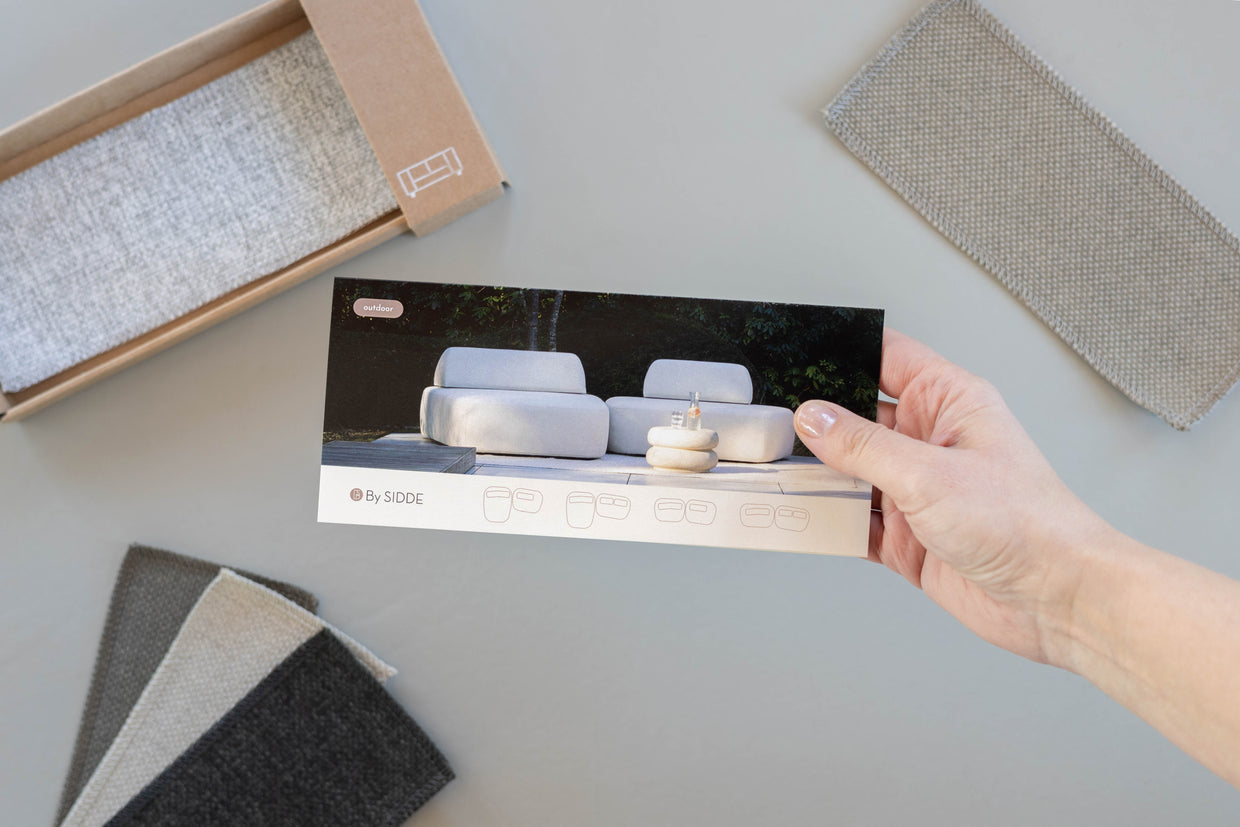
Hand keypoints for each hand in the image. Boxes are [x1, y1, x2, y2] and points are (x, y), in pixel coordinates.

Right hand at [794, 328, 1112, 664]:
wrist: (1054, 599)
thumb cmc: (1027, 524)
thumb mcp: (929, 474)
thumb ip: (863, 446)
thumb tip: (814, 419)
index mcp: (948, 402)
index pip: (885, 358)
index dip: (841, 351)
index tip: (795, 353)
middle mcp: (929, 441)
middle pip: (856, 418)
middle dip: (815, 420)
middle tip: (771, 420)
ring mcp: (916, 489)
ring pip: (848, 472)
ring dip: (816, 476)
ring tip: (776, 471)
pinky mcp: (906, 535)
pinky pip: (853, 521)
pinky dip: (828, 522)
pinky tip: (805, 518)